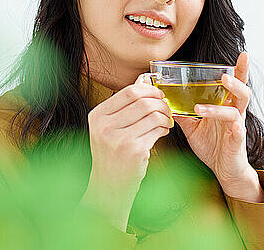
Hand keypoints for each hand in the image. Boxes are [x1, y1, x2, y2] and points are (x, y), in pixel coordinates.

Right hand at [81, 72, 173, 230]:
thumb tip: (144, 78)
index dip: (149, 90)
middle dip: (160, 102)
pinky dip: (165, 128)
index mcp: (97, 116)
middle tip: (166, 108)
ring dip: (165, 116)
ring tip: (166, 121)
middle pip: (142, 101)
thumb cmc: (112, 154)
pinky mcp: (134, 151)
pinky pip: (157, 130)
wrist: (108, 186)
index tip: (158, 95)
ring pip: (152, 114)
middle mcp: (105, 126)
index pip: (128, 92)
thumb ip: (127, 104)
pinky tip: (163, 131)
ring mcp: (119, 139)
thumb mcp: (112, 127)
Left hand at [172, 52, 263, 199]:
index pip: (234, 85)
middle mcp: (234, 113)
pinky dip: (231, 127)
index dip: (240, 70)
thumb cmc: (212, 146)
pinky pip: (237, 131)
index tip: (243, 54)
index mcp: (225, 107)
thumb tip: (163, 101)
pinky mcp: (236, 141)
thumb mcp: (193, 127)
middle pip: (243, 92)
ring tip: (200, 107)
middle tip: (223, 75)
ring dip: (217, 108)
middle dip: (237, 80)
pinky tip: (225, 124)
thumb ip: (182, 113)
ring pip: (236, 110)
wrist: (223, 170)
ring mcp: (237, 127)